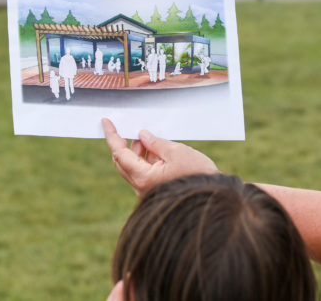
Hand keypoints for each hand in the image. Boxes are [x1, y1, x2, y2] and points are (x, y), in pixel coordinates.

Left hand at [102, 118, 217, 195]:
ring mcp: (148, 191)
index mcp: (143, 178)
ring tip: (148, 137)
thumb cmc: (197, 175)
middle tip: (130, 128)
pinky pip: (144, 172)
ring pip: (133, 167)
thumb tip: (142, 135)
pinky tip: (155, 149)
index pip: (120, 154)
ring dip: (137, 151)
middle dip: (124, 144)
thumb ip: (155, 142)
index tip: (106, 122)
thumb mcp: (176, 152)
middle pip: (122, 162)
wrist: (214, 197)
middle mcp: (141, 187)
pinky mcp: (156, 191)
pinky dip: (146, 159)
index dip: (112, 136)